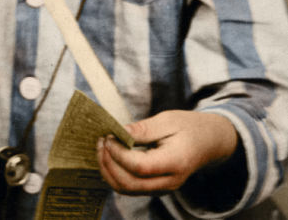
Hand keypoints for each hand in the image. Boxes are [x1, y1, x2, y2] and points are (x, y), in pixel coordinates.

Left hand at [97, 109, 237, 195]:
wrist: (209, 141)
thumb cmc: (189, 127)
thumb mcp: (168, 120)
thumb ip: (144, 129)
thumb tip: (120, 132)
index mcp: (175, 162)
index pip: (140, 167)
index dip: (119, 154)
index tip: (108, 136)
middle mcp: (169, 181)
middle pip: (130, 183)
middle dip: (109, 164)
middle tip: (101, 141)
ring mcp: (163, 188)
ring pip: (127, 189)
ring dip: (109, 171)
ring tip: (102, 148)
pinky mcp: (156, 187)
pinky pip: (131, 187)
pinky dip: (115, 175)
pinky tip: (110, 157)